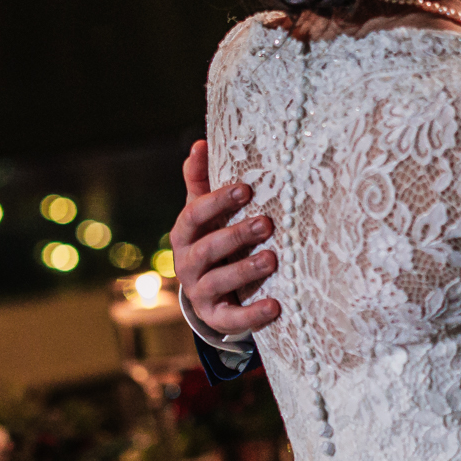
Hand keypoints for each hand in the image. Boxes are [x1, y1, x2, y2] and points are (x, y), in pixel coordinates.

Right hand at [170, 140, 279, 333]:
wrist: (208, 291)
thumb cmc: (211, 238)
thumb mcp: (203, 211)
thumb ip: (200, 181)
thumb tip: (200, 142)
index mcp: (184, 234)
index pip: (194, 215)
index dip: (218, 202)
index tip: (246, 189)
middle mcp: (187, 263)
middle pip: (208, 248)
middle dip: (237, 235)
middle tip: (267, 223)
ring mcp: (199, 292)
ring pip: (218, 282)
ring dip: (245, 270)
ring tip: (272, 259)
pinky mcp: (215, 317)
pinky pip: (232, 318)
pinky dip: (253, 314)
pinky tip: (276, 306)